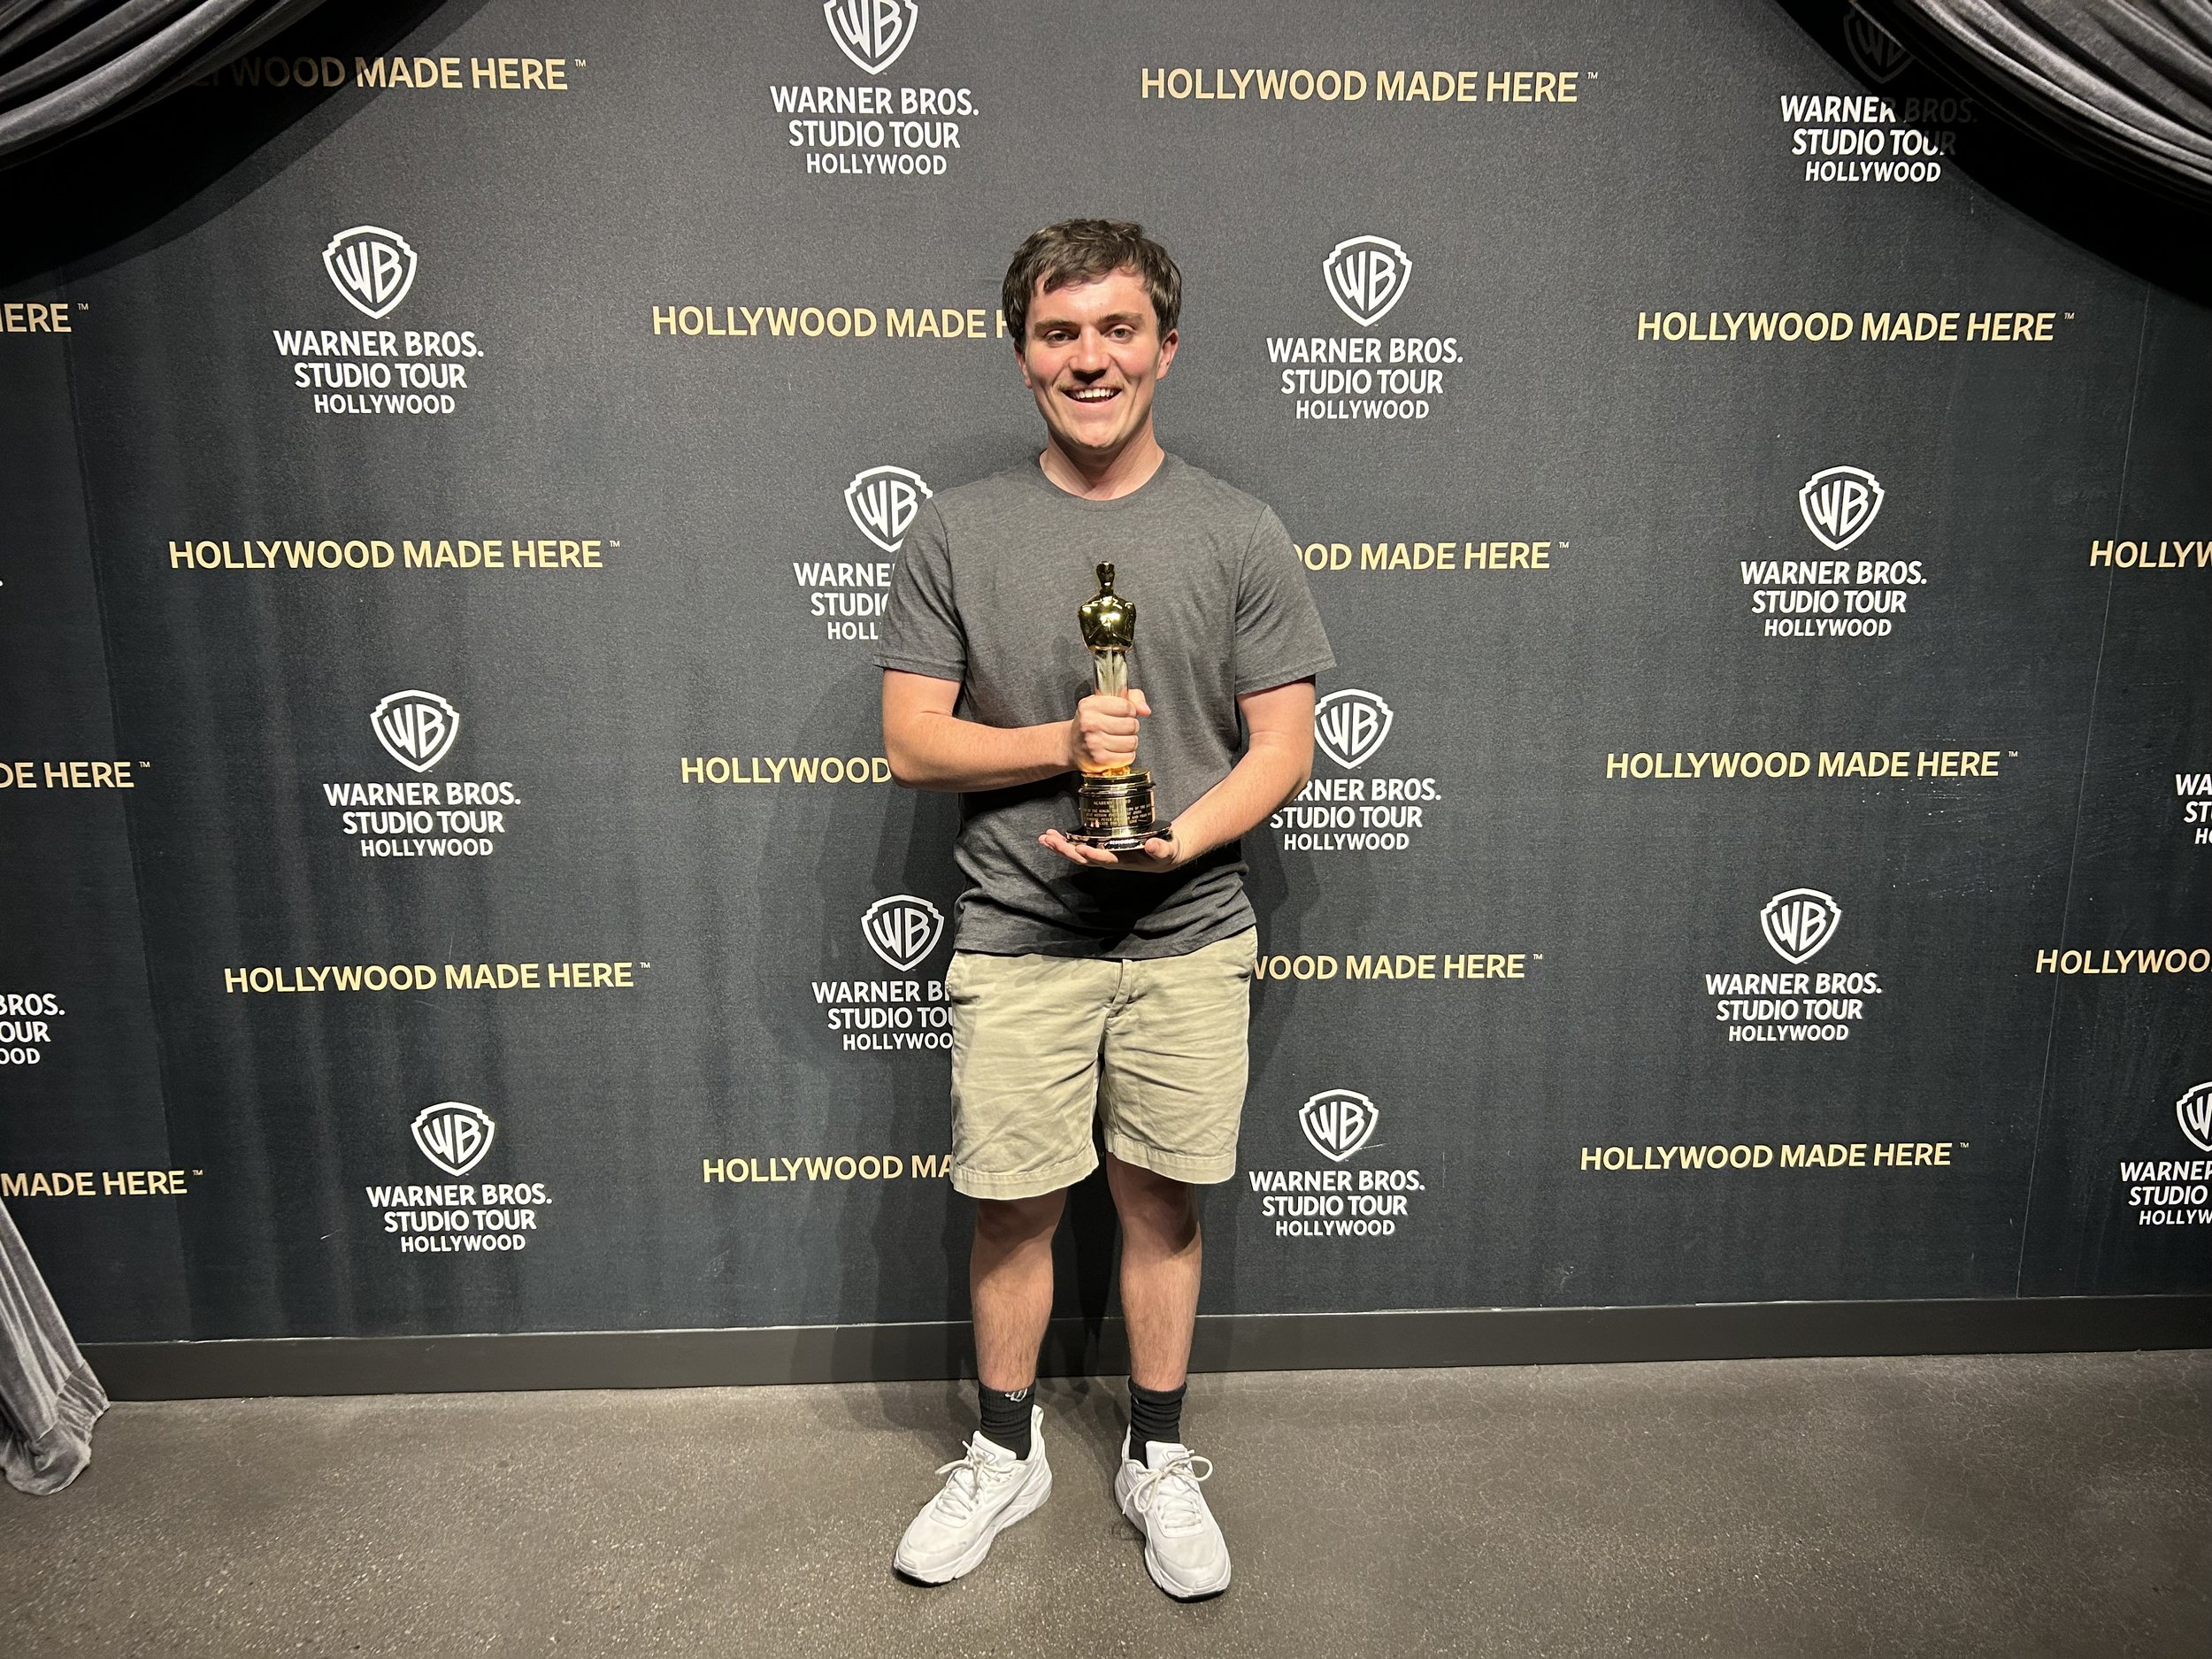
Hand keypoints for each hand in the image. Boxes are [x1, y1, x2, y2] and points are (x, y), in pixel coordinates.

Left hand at [1039, 825, 1185, 871]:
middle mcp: (1110, 859)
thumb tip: (1151, 844)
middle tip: (1050, 840)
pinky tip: (1052, 836)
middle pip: (1084, 858)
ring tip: (1045, 838)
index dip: (1093, 855)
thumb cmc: (1165, 852)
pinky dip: (1064, 842)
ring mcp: (1103, 854)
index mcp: (1124, 860)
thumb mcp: (1167, 851)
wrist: (1163, 854)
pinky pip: (1079, 847)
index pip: (1105, 860)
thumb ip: (1160, 849)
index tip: (1081, 849)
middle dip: (1066, 850)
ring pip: (1077, 854)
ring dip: (1060, 846)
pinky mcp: (1101, 847)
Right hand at [1067, 687, 1151, 774]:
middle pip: (1131, 725)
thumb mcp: (1106, 701)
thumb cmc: (1091, 722)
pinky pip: (1128, 757)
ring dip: (1129, 742)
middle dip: (1130, 727)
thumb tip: (1145, 710)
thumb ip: (1131, 697)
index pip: (1127, 707)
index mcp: (1090, 706)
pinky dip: (1126, 755)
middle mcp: (1090, 724)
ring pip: (1132, 742)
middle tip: (1119, 728)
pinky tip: (1116, 751)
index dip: (1130, 711)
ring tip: (1117, 740)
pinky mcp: (1100, 759)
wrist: (1071, 745)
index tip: (1122, 714)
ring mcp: (1094, 743)